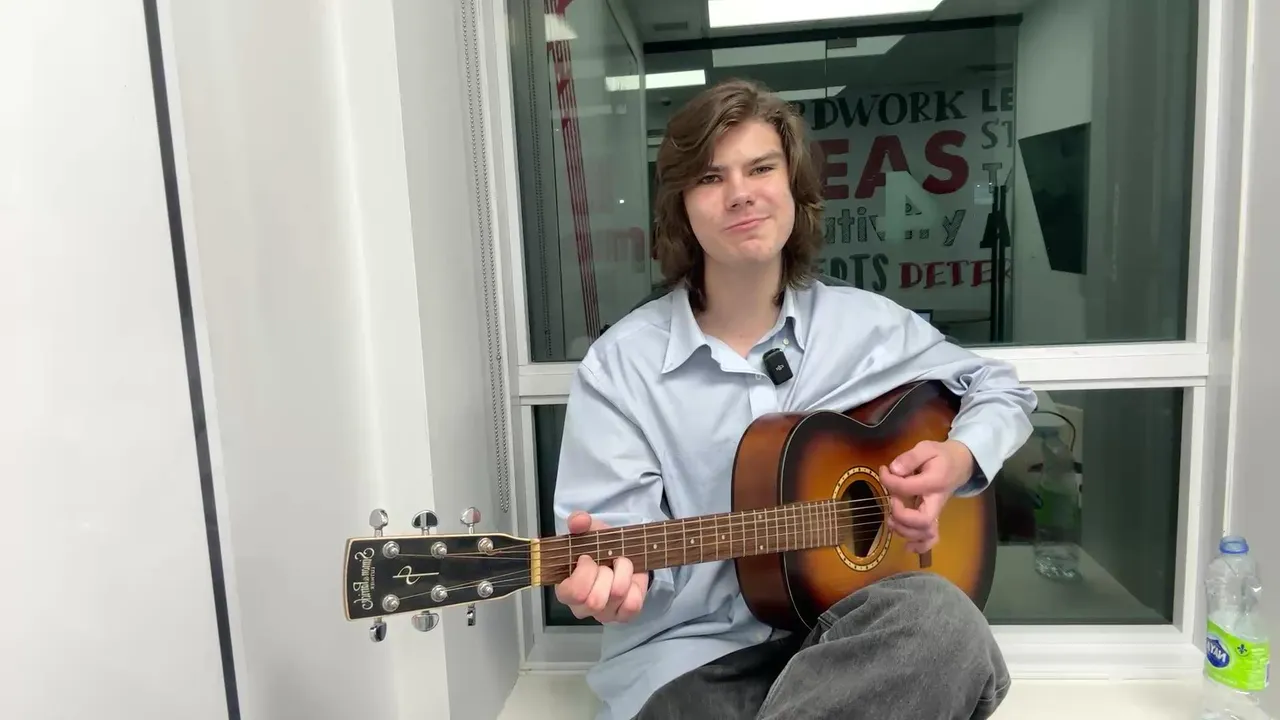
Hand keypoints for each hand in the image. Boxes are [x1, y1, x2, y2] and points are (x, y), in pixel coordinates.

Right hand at [553, 511, 648, 622]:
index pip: (573, 592)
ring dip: (623, 573)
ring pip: (616, 597)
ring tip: (620, 564)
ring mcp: (603, 614)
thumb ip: (579, 523)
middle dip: (606, 573)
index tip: (588, 557)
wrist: (621, 555)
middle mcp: (581, 607)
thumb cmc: (598, 549)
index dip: (585, 573)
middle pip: (595, 600)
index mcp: (565, 590)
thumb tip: (579, 521)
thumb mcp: (588, 532)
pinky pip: (632, 605)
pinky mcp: (623, 616)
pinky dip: (635, 588)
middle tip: (607, 562)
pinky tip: (630, 580)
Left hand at [879, 439, 974, 553]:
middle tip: (891, 501)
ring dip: (904, 530)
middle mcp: (936, 501)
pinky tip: (908, 547)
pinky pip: (931, 538)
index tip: (884, 471)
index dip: (890, 481)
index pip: (908, 487)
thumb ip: (910, 458)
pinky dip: (920, 546)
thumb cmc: (940, 456)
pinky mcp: (933, 518)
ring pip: (925, 533)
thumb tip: (893, 470)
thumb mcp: (926, 447)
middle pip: (923, 520)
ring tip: (891, 519)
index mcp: (934, 482)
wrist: (959, 464)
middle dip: (901, 514)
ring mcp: (936, 512)